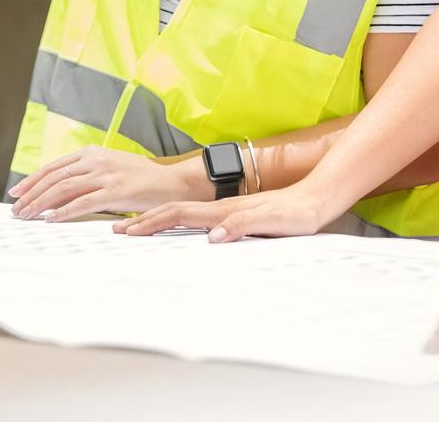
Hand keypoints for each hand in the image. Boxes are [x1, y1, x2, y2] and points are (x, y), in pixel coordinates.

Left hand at [7, 147, 211, 221]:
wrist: (173, 182)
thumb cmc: (143, 180)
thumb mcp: (111, 170)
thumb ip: (88, 177)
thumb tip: (61, 194)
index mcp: (92, 153)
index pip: (54, 167)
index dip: (32, 180)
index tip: (16, 193)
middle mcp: (96, 160)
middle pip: (54, 177)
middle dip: (31, 194)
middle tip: (15, 210)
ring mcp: (106, 174)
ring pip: (64, 188)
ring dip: (41, 203)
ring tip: (26, 216)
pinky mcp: (116, 191)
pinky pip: (84, 202)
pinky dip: (64, 211)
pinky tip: (51, 219)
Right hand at [116, 183, 340, 241]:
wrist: (318, 200)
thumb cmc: (298, 214)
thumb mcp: (274, 222)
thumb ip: (243, 226)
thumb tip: (212, 238)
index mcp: (225, 211)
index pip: (180, 215)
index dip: (153, 223)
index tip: (128, 230)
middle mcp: (222, 210)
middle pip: (176, 213)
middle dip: (146, 221)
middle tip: (120, 229)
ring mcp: (229, 212)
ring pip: (186, 215)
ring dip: (159, 221)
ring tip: (138, 227)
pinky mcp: (237, 217)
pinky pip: (200, 221)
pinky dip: (179, 224)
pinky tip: (177, 229)